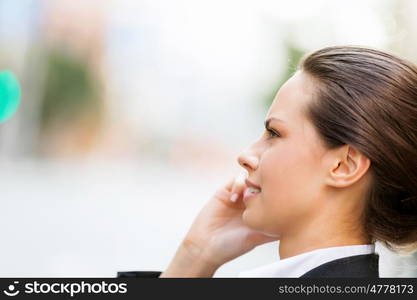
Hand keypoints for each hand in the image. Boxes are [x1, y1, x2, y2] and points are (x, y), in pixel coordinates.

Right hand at [161, 172, 278, 276]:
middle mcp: (250, 202)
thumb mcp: (258, 237)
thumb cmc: (232, 245)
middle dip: (266, 177)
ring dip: (251, 179)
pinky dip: (237, 183)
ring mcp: (238, 195)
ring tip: (249, 193)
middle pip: (263, 181)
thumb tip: (293, 221)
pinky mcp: (224, 191)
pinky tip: (234, 197)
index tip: (281, 189)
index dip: (279, 188)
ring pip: (249, 177)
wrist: (206, 246)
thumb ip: (273, 228)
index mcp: (261, 211)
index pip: (274, 193)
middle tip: (270, 180)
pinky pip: (234, 179)